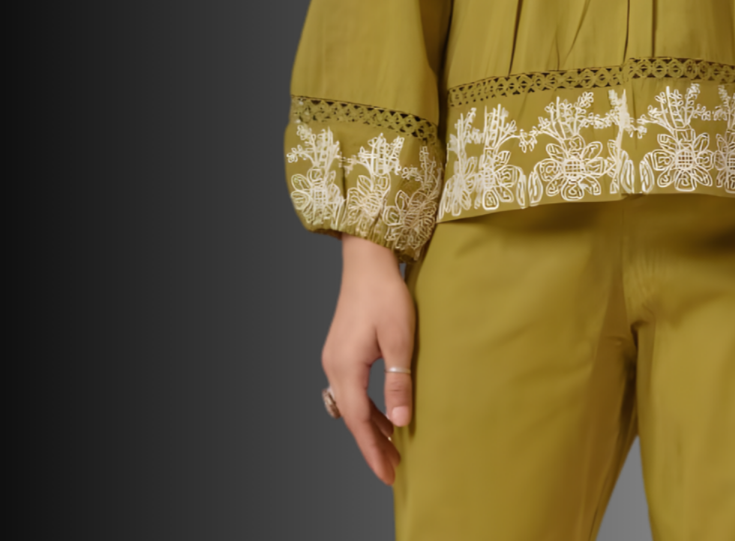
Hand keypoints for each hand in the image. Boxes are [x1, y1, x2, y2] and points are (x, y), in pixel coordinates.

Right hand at [321, 234, 416, 484]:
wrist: (367, 261)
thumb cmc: (386, 295)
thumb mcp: (399, 340)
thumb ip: (399, 383)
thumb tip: (401, 423)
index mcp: (346, 368)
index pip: (360, 422)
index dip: (374, 451)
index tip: (388, 474)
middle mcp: (333, 367)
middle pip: (353, 418)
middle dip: (372, 444)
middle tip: (394, 468)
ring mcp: (334, 358)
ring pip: (352, 405)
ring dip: (371, 425)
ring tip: (393, 446)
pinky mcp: (340, 350)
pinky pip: (352, 389)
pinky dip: (367, 406)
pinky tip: (384, 413)